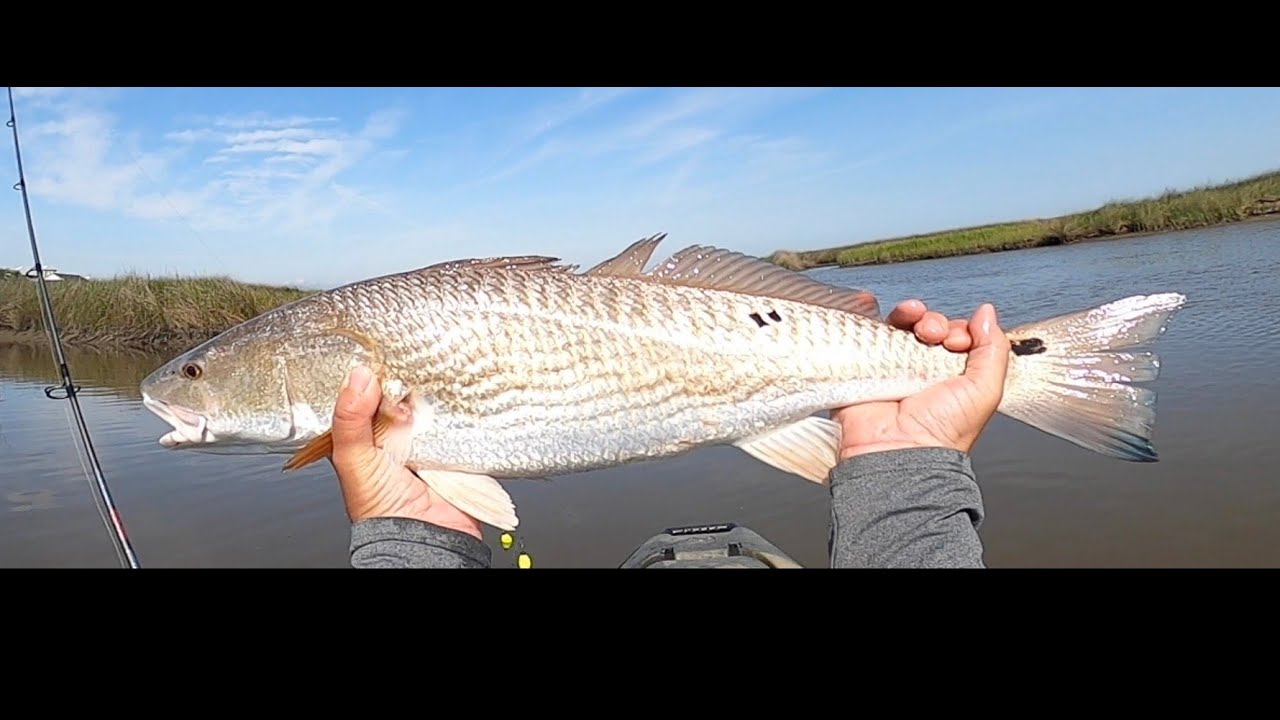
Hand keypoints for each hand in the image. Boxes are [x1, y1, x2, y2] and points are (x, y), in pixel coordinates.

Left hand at [329, 365, 483, 539]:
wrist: (427, 536)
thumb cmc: (382, 508)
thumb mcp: (353, 460)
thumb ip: (350, 420)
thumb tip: (359, 377)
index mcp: (366, 436)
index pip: (369, 393)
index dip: (375, 373)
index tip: (381, 355)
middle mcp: (396, 435)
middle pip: (402, 393)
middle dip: (408, 377)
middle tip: (411, 361)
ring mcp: (427, 438)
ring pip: (431, 402)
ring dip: (435, 390)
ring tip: (436, 373)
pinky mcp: (456, 444)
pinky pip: (459, 417)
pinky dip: (459, 405)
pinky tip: (457, 393)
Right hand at [833, 299, 1010, 459]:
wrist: (899, 449)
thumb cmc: (942, 433)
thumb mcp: (984, 390)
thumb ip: (993, 350)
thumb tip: (987, 314)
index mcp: (953, 377)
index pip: (957, 336)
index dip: (959, 331)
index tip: (958, 342)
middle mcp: (924, 371)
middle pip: (929, 327)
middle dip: (934, 322)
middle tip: (934, 335)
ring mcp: (894, 368)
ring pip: (901, 327)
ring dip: (910, 316)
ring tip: (915, 325)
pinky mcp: (867, 367)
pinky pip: (872, 334)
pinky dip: (881, 321)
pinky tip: (893, 320)